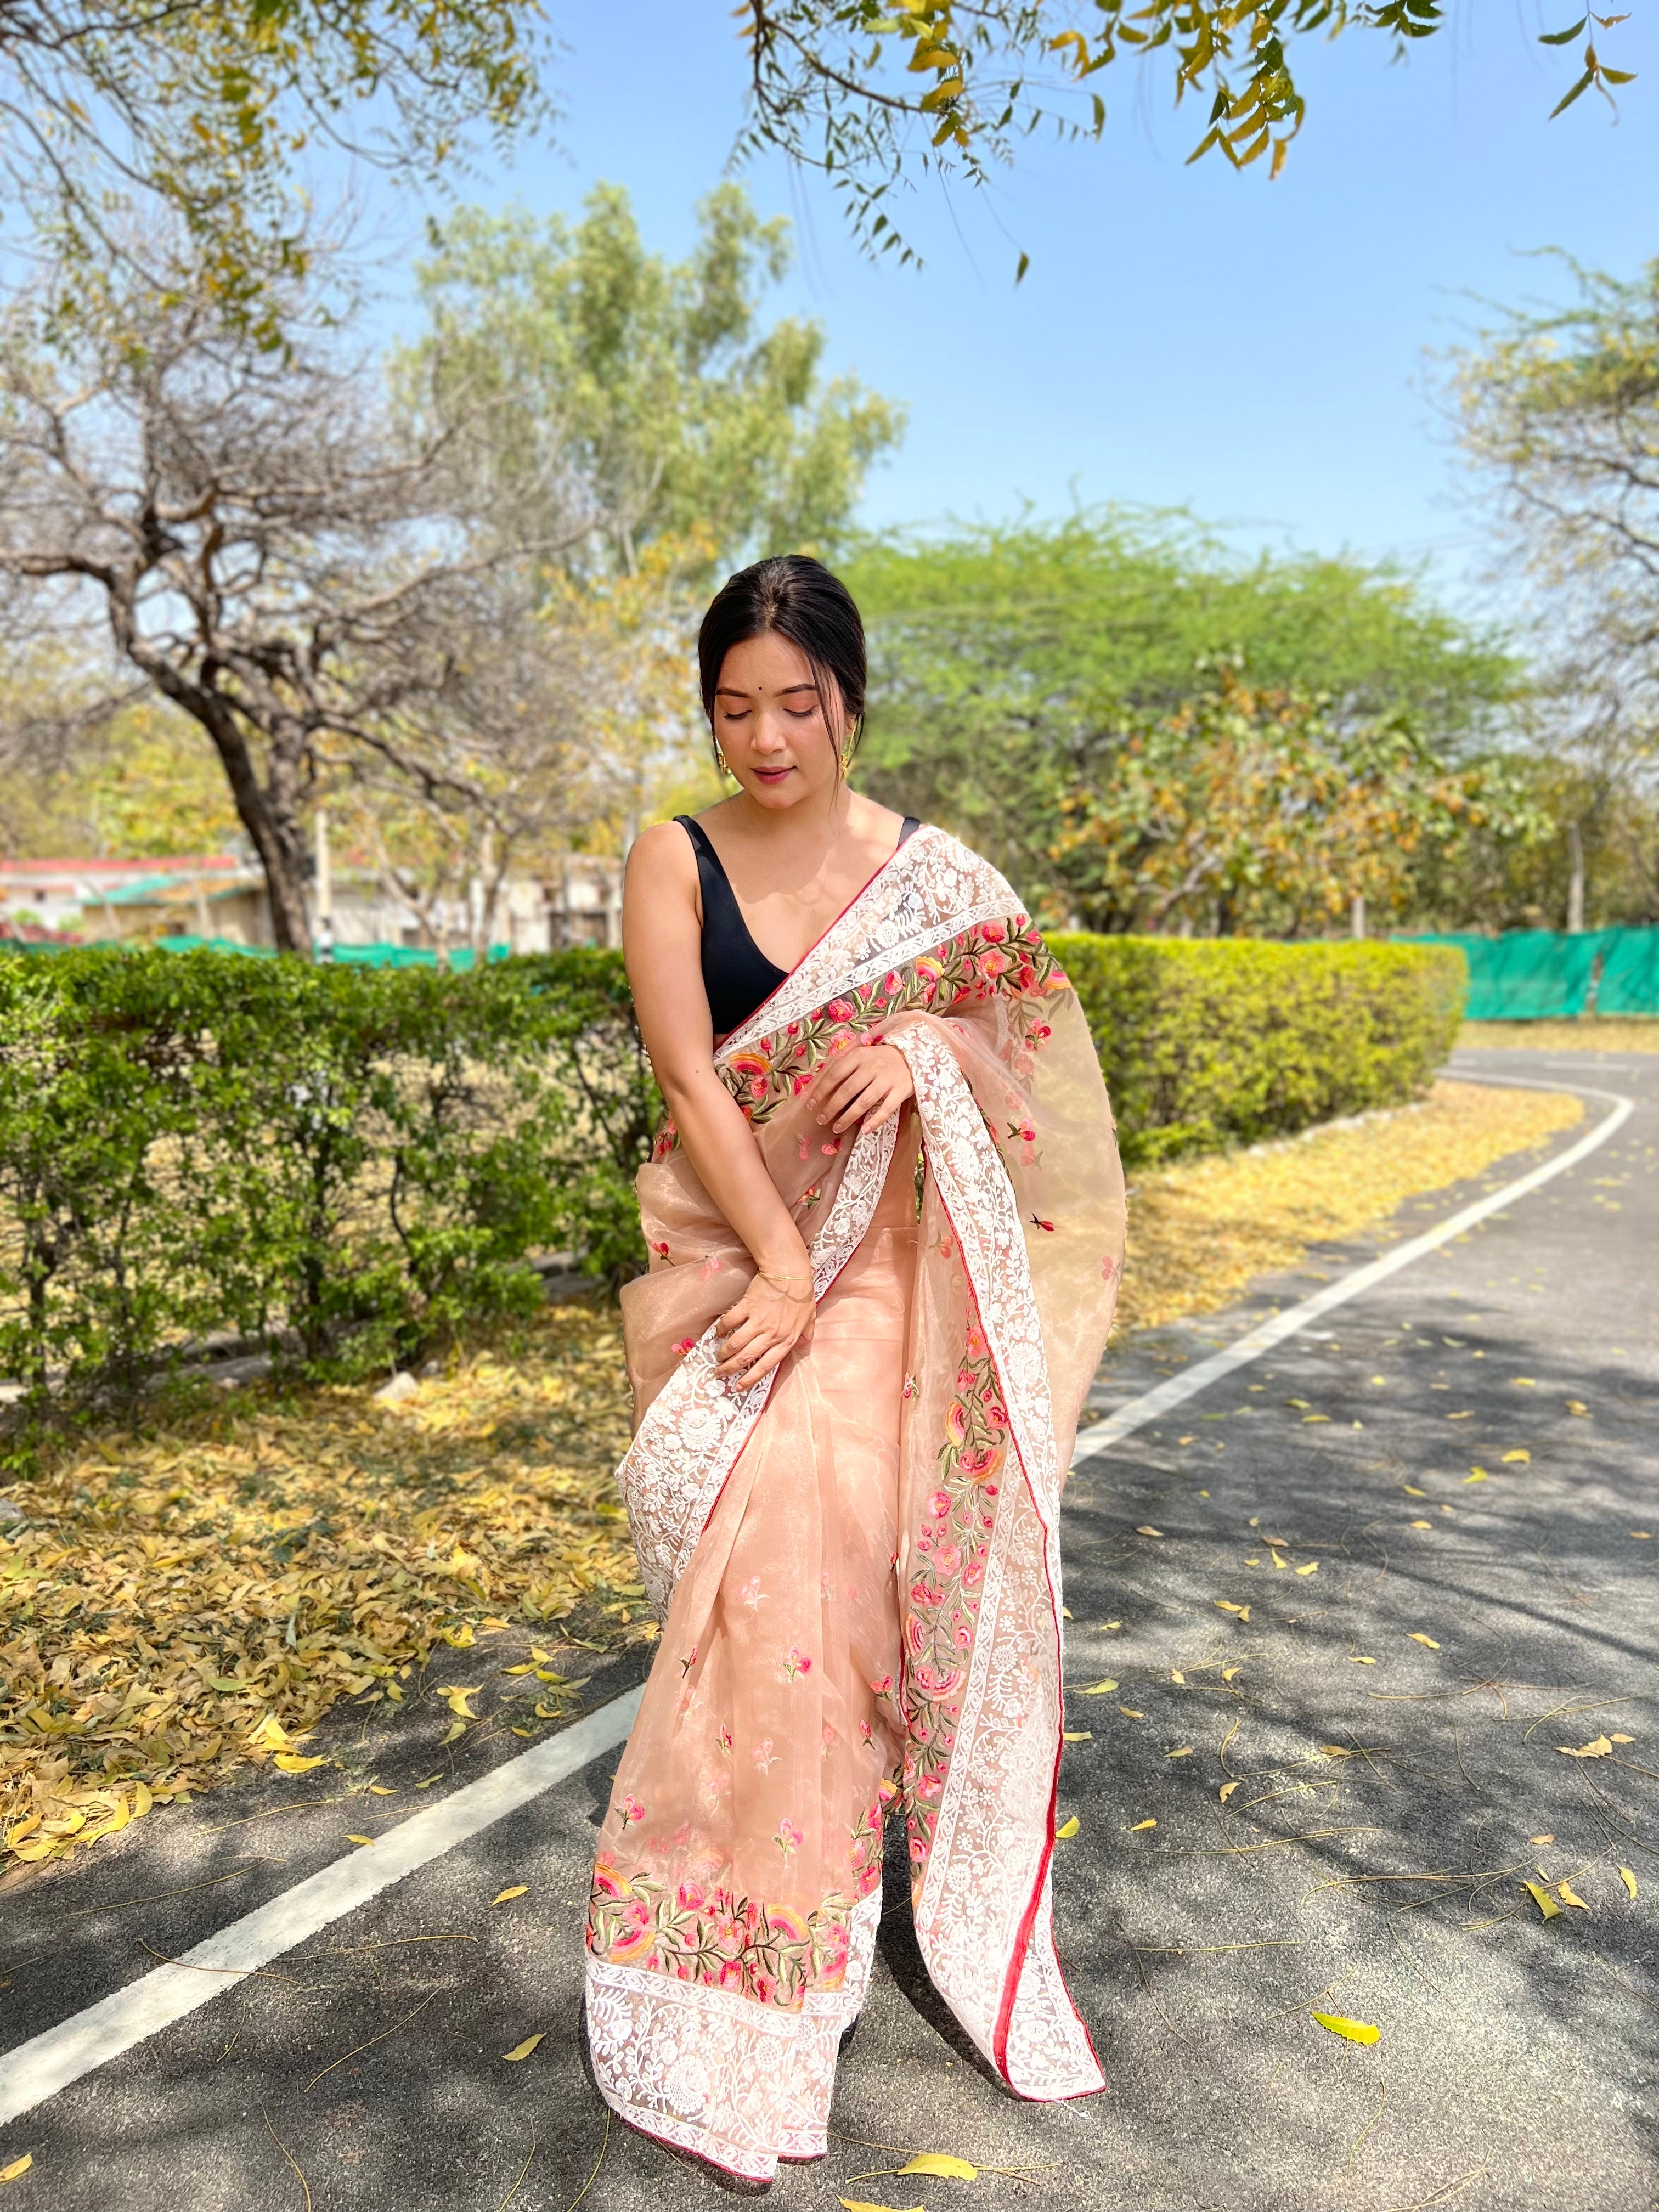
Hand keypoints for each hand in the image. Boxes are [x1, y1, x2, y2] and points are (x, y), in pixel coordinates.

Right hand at [713, 1260, 814, 1389]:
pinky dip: (722, 1330)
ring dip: (723, 1353)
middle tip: (719, 1373)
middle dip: (730, 1369)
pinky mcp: (747, 1307)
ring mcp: (758, 1321)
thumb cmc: (802, 1295)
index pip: (766, 1366)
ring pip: (736, 1344)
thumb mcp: (809, 1318)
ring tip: (717, 1357)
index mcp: (786, 1340)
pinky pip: (730, 1322)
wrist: (790, 1272)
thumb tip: (804, 1345)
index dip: (750, 1379)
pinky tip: (718, 1333)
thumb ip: (806, 1334)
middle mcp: (771, 1334)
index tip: (738, 1387)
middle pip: (746, 1358)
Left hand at [812, 1042, 913, 1135]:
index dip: (821, 1090)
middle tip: (821, 1120)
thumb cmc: (879, 1059)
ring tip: (836, 1128)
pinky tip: (864, 1130)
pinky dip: (875, 1121)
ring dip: (848, 1117)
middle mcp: (872, 1067)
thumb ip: (843, 1068)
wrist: (910, 1056)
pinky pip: (886, 1109)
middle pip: (848, 1090)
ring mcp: (887, 1080)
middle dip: (831, 1107)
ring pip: (864, 1101)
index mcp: (859, 1056)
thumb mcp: (860, 1056)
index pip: (835, 1074)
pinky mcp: (900, 1091)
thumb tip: (819, 1087)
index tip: (811, 1104)